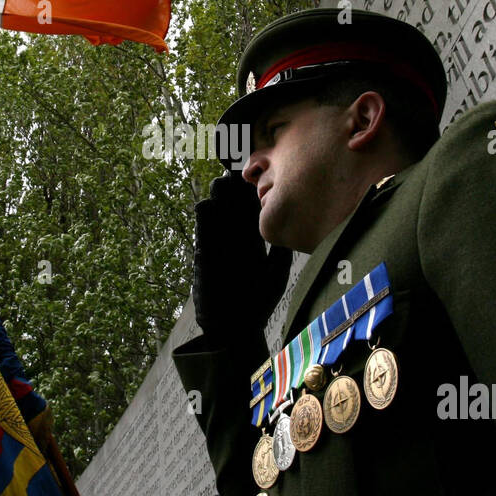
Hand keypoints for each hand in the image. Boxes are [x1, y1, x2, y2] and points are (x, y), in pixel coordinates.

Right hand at [192, 173, 292, 338]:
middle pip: (232, 206)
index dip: (252, 191)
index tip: (258, 172)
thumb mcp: (275, 272)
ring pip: (216, 215)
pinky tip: (206, 206)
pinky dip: (204, 221)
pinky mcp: (204, 257)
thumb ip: (281, 250)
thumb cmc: (258, 302)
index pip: (251, 210)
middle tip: (239, 169)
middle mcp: (234, 239)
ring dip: (217, 199)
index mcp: (252, 240)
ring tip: (222, 181)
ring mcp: (217, 246)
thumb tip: (292, 226)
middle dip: (234, 189)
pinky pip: (202, 235)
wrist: (236, 327)